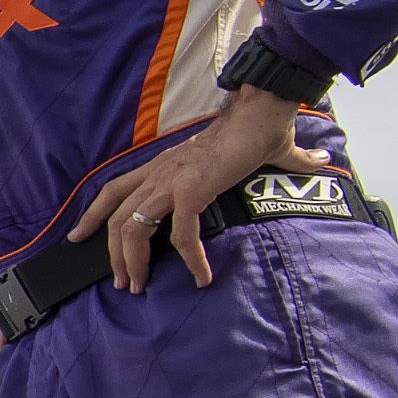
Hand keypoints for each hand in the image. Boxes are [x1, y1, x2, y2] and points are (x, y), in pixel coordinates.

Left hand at [70, 85, 315, 294]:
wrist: (264, 111)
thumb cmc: (256, 131)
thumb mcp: (241, 157)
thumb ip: (264, 166)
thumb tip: (317, 160)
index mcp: (160, 167)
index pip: (112, 191)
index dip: (92, 215)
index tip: (80, 237)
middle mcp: (158, 174)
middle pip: (115, 217)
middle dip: (113, 254)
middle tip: (122, 282)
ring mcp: (171, 182)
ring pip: (133, 229)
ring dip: (133, 262)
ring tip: (140, 286)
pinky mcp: (192, 191)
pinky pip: (182, 235)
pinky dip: (190, 260)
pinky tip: (202, 277)